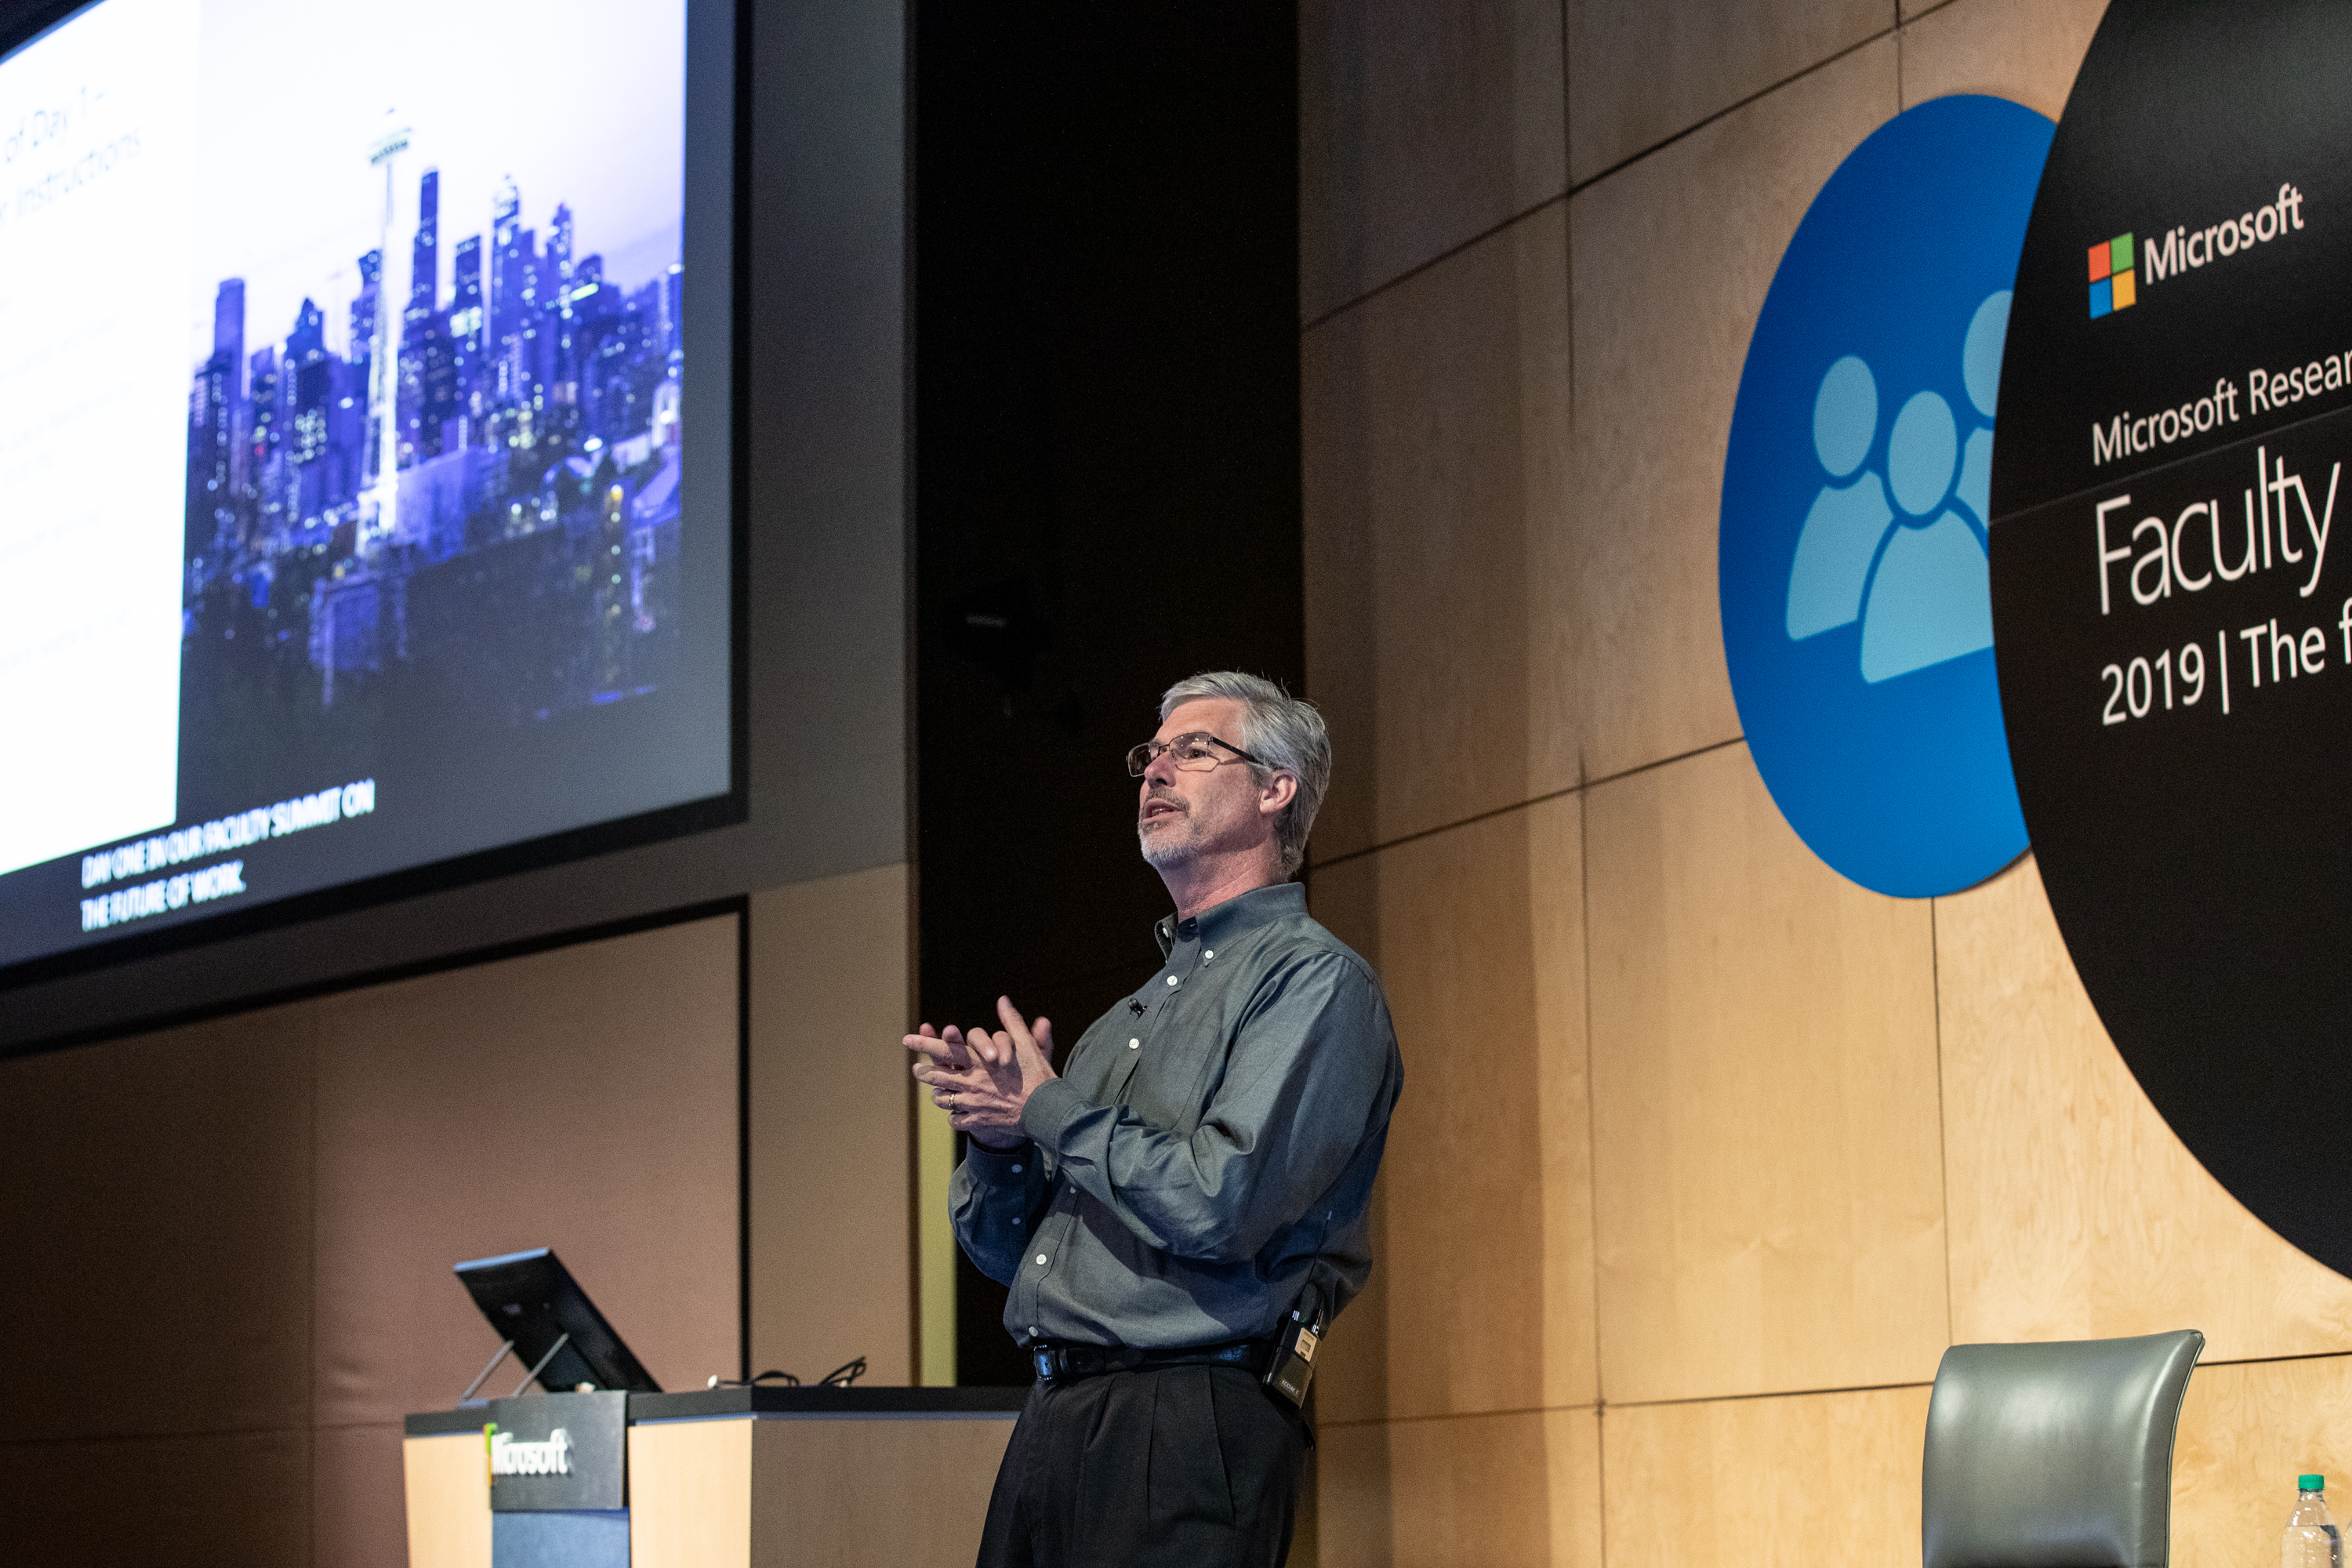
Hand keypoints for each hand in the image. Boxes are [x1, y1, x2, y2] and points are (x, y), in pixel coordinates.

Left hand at [904, 995, 1057, 1148]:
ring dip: (936, 1094)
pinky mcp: (978, 1120)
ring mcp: (972, 1103)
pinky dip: (954, 1115)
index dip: (924, 1043)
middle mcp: (971, 1082)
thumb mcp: (1027, 1044)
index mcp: (979, 1062)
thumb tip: (1003, 1000)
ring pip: (943, 1099)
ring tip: (933, 1092)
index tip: (908, 1038)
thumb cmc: (1037, 1074)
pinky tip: (955, 1113)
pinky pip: (956, 1119)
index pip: (945, 1050)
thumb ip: (1012, 1022)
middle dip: (924, 1071)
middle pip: (937, 1076)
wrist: (1046, 1110)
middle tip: (916, 1068)